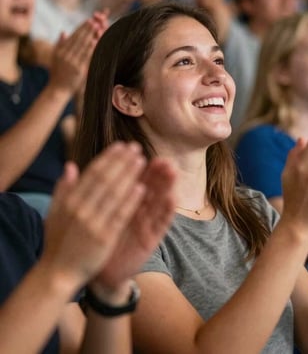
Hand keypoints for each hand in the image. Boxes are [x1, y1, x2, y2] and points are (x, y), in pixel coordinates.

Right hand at [40, 142, 147, 287]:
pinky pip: (120, 215)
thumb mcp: (54, 213)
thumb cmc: (57, 242)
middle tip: (136, 147)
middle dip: (122, 161)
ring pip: (114, 194)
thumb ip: (63, 188)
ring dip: (129, 175)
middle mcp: (80, 209)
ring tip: (141, 160)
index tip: (121, 145)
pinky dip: (130, 200)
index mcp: (70, 201)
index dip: (108, 158)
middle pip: (105, 179)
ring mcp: (92, 224)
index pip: (92, 173)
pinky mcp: (103, 238)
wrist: (57, 274)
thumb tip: (71, 165)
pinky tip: (142, 187)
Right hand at [49, 18, 103, 94]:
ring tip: (97, 27)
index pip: (73, 36)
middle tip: (95, 21)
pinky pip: (86, 56)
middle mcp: (65, 54)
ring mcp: (72, 62)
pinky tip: (96, 42)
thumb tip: (64, 32)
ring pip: (82, 46)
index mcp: (60, 50)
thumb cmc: (57, 74)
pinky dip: (91, 48)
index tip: (88, 20)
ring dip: (90, 35)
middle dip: (87, 29)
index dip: (81, 28)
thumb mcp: (55, 58)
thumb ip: (59, 44)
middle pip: (78, 39)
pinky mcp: (78, 69)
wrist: (58, 89)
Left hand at [94, 157, 175, 289]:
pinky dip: (167, 210)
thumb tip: (70, 164)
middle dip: (157, 172)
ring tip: (172, 171)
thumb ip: (82, 189)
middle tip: (162, 158)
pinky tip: (172, 197)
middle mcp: (137, 209)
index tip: (136, 148)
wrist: (99, 272)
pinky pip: (161, 223)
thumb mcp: (90, 211)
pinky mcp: (150, 239)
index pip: (130, 177)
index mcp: (122, 200)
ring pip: (158, 200)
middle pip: (150, 186)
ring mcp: (145, 223)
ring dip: (167, 186)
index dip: (133, 164)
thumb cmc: (96, 238)